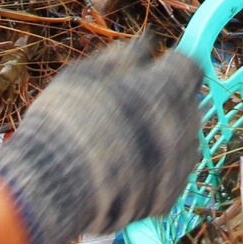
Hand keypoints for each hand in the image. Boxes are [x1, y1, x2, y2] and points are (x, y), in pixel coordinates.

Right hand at [0, 37, 203, 243]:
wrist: (52, 189)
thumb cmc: (65, 122)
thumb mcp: (85, 75)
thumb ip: (122, 57)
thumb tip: (144, 45)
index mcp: (165, 89)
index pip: (190, 67)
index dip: (173, 66)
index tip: (155, 69)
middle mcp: (182, 126)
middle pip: (188, 106)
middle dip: (168, 102)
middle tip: (133, 107)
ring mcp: (178, 166)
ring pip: (183, 143)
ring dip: (165, 137)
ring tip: (127, 142)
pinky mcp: (169, 198)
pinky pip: (171, 176)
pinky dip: (156, 171)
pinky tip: (127, 171)